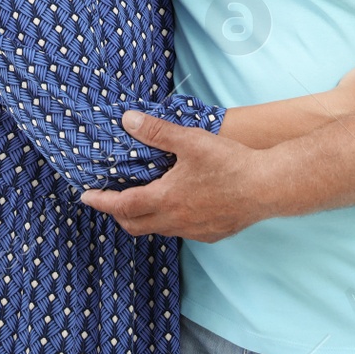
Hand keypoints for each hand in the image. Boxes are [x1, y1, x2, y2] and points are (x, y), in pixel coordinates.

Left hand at [78, 110, 271, 242]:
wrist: (268, 187)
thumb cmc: (230, 163)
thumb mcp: (190, 140)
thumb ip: (156, 131)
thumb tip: (127, 119)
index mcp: (166, 200)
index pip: (122, 206)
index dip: (101, 201)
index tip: (85, 196)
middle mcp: (176, 221)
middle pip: (135, 225)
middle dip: (118, 213)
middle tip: (109, 198)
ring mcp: (194, 231)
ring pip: (158, 229)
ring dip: (144, 217)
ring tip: (141, 199)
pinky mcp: (212, 233)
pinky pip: (181, 231)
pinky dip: (168, 220)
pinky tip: (177, 204)